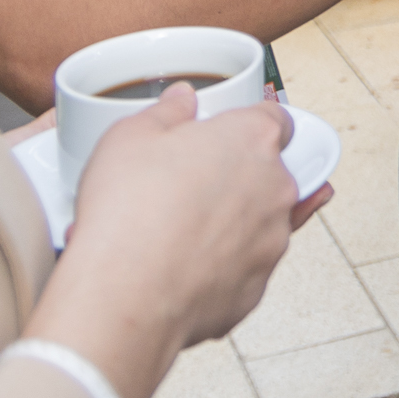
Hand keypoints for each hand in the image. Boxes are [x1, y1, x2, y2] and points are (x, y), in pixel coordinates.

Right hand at [26, 86, 301, 397]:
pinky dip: (220, 267)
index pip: (274, 119)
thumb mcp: (130, 136)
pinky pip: (242, 268)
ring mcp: (271, 242)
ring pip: (259, 224)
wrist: (123, 296)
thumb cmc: (128, 213)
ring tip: (176, 231)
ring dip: (230, 224)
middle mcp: (275, 189)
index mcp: (252, 140)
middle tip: (187, 187)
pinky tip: (182, 266)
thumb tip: (181, 101)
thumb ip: (167, 111)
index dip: (249, 124)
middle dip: (235, 178)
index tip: (228, 133)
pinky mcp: (256, 288)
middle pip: (268, 173)